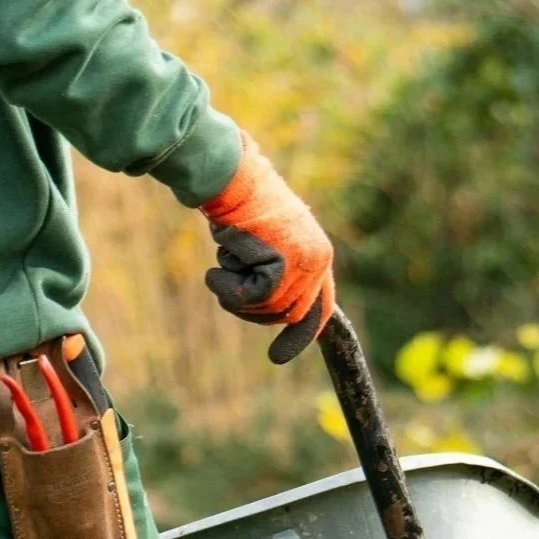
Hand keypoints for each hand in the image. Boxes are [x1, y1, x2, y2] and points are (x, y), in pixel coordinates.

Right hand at [200, 132, 335, 363]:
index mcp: (319, 253)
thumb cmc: (239, 208)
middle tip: (229, 287)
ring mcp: (305, 261)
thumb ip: (277, 276)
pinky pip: (256, 298)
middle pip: (289, 314)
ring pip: (269, 309)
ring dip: (237, 296)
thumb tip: (272, 310)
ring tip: (224, 263)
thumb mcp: (265, 246)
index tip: (278, 358)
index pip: (320, 306)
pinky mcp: (285, 263)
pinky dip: (230, 288)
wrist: (230, 180)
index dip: (301, 335)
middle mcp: (319, 258)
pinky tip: (219, 265)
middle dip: (255, 311)